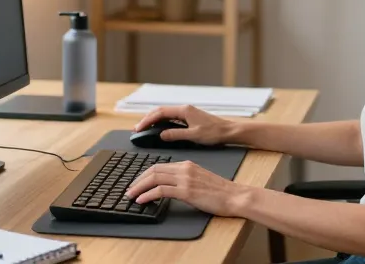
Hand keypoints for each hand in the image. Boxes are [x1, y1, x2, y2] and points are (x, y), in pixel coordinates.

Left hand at [125, 160, 249, 217]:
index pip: (159, 166)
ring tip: (131, 195)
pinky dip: (148, 195)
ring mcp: (185, 179)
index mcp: (187, 164)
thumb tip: (170, 186)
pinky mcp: (186, 191)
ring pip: (154, 178)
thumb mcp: (200, 179)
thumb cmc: (220, 191)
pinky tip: (142, 201)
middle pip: (153, 170)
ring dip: (139, 187)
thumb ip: (185, 179)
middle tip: (130, 189)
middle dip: (138, 180)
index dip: (145, 174)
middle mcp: (184, 168)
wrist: (234, 196)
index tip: (137, 182)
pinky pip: (161, 190)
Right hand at [133, 105, 233, 145]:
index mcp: (184, 110)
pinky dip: (162, 122)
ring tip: (144, 129)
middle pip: (160, 111)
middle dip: (147, 119)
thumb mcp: (194, 136)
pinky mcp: (189, 118)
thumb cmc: (214, 133)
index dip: (147, 120)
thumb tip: (161, 135)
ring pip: (165, 114)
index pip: (159, 113)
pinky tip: (159, 129)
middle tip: (137, 129)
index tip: (138, 128)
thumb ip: (176, 134)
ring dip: (154, 120)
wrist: (229, 131)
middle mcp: (184, 109)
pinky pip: (171, 118)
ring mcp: (187, 113)